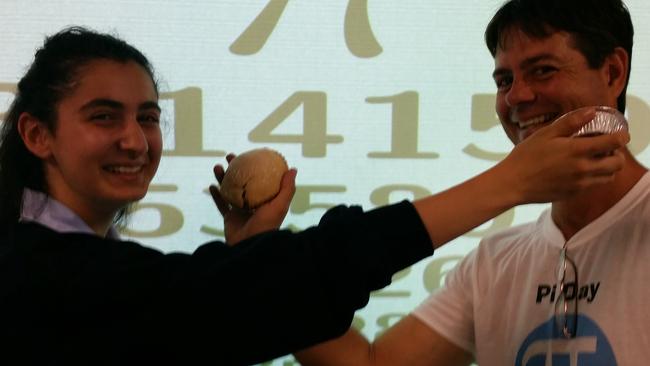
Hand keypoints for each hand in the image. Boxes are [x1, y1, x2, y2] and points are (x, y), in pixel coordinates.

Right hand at [209, 153, 296, 244]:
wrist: (251, 246)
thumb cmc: (268, 226)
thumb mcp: (280, 206)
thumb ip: (287, 188)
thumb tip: (292, 169)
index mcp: (265, 199)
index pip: (260, 178)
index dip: (254, 166)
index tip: (249, 154)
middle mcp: (253, 204)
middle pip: (243, 182)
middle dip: (236, 168)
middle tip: (230, 157)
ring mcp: (241, 211)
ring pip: (230, 190)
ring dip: (222, 178)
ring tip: (217, 167)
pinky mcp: (230, 218)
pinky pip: (221, 204)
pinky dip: (216, 195)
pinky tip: (211, 185)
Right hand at [501, 107, 629, 202]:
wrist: (512, 184)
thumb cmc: (525, 156)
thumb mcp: (545, 134)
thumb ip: (571, 122)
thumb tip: (592, 111)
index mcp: (577, 150)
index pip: (613, 143)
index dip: (621, 137)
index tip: (620, 134)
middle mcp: (582, 169)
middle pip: (617, 163)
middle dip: (618, 154)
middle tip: (608, 149)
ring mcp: (579, 184)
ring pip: (608, 177)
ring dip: (608, 167)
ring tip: (596, 159)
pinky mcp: (573, 193)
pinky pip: (592, 185)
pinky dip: (593, 177)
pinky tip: (579, 170)